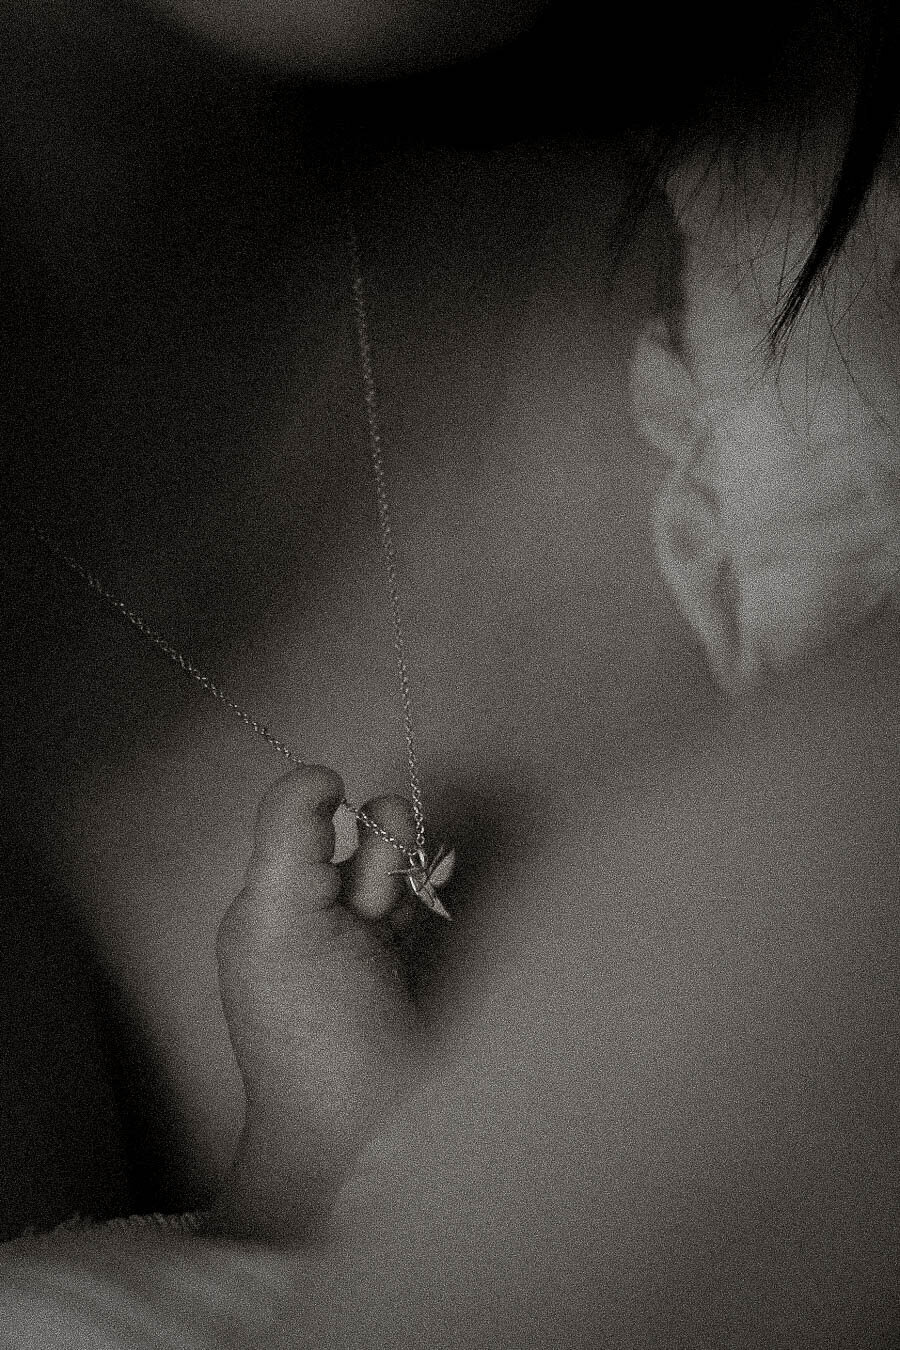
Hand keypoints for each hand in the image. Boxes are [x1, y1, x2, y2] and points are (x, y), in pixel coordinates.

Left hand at [212, 764, 432, 1240]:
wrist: (368, 1132)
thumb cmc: (310, 1029)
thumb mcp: (276, 918)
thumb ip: (289, 833)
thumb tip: (322, 771)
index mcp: (271, 903)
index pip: (305, 815)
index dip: (330, 807)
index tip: (345, 809)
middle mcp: (318, 915)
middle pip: (365, 834)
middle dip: (380, 853)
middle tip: (370, 907)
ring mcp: (370, 942)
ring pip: (403, 863)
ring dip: (407, 877)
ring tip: (398, 926)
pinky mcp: (416, 964)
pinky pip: (429, 896)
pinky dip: (435, 887)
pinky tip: (438, 895)